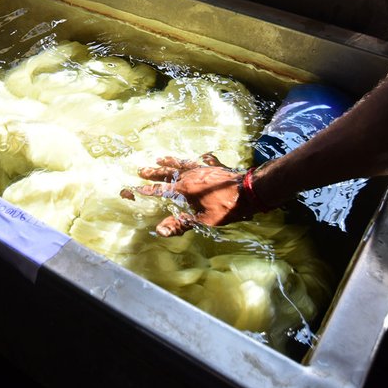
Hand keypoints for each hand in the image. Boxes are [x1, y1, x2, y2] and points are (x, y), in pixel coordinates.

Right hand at [124, 154, 255, 236]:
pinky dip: (198, 159)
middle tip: (142, 170)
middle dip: (154, 173)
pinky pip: (202, 160)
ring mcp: (202, 169)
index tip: (138, 188)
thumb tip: (159, 230)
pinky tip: (199, 156)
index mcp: (185, 189)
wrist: (249, 191)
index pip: (163, 190)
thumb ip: (180, 224)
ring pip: (182, 164)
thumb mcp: (202, 221)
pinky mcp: (214, 167)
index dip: (150, 190)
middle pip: (169, 173)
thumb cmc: (226, 208)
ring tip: (160, 158)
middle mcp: (190, 176)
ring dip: (170, 162)